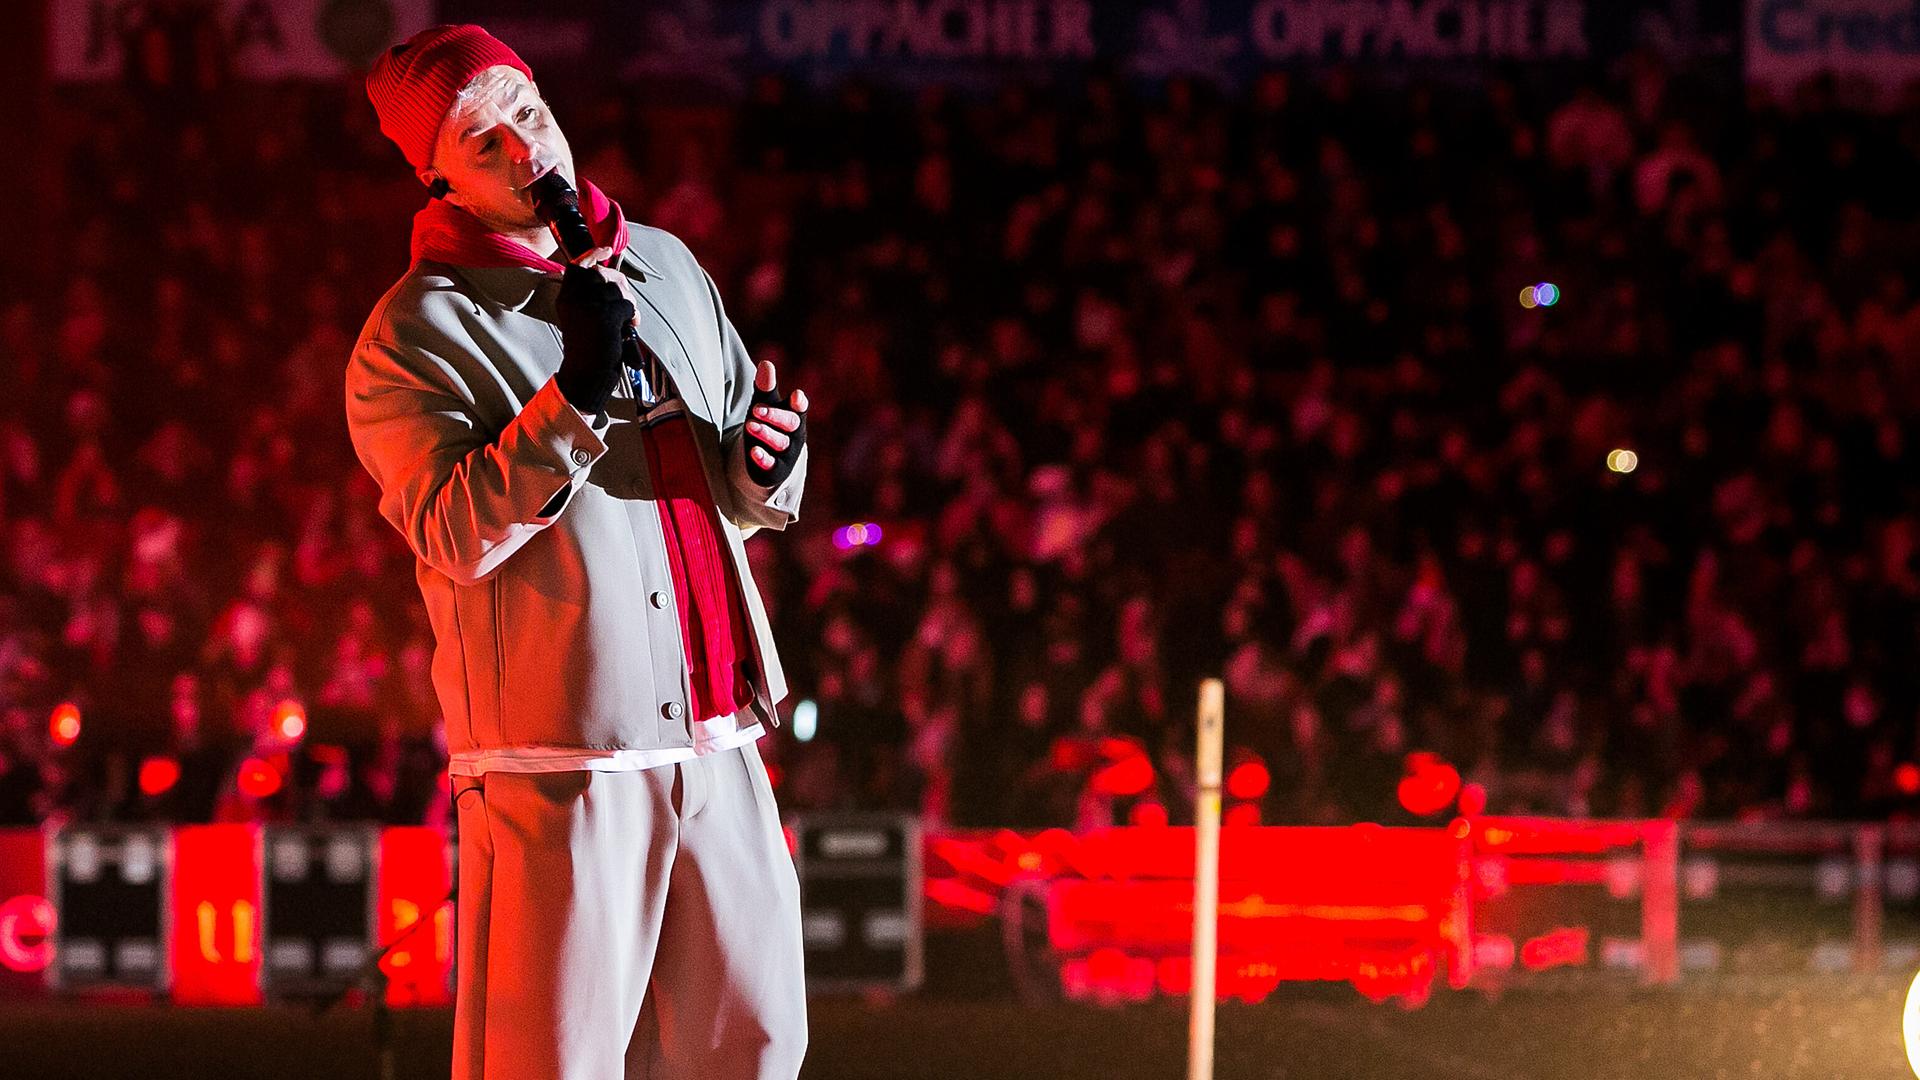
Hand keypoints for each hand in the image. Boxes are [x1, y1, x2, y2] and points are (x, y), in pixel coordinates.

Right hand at [552, 262, 634, 414]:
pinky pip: (628, 306)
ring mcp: (588, 306)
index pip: (577, 266)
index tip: (605, 249)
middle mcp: (573, 299)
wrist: (586, 376)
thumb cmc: (589, 349)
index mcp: (566, 298)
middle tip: (626, 305)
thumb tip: (616, 279)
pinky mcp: (603, 316)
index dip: (592, 254)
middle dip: (621, 285)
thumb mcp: (584, 317)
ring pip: (618, 289)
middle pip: (604, 273)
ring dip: (629, 305)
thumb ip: (593, 297)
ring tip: (624, 323)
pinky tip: (626, 330)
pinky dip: (633, 318)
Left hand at [744, 360, 807, 486]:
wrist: (765, 460)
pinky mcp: (775, 470)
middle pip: (791, 424)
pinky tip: (754, 452)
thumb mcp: (764, 405)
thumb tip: (766, 363)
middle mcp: (794, 435)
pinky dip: (764, 458)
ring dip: (766, 433)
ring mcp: (786, 454)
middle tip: (756, 409)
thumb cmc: (767, 425)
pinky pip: (772, 465)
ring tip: (750, 425)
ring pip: (780, 443)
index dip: (798, 403)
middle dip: (774, 416)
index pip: (799, 408)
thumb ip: (765, 388)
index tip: (796, 395)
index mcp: (794, 416)